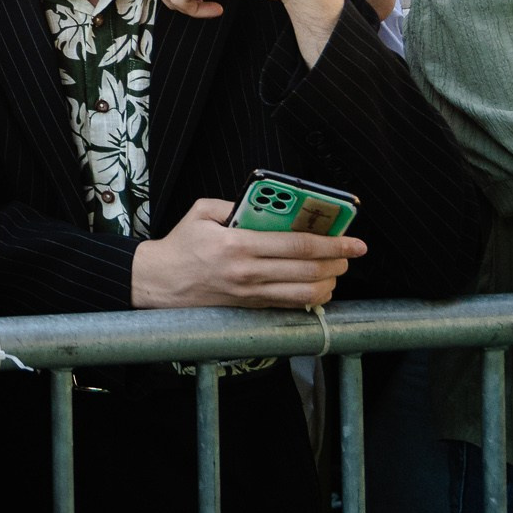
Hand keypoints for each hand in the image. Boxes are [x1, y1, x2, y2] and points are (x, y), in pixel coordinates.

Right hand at [132, 197, 367, 310]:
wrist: (159, 282)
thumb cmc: (180, 245)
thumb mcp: (201, 212)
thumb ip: (235, 205)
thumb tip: (270, 206)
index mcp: (238, 244)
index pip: (297, 244)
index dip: (331, 243)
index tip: (353, 240)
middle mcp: (249, 272)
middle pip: (309, 269)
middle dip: (338, 261)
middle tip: (350, 253)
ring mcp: (251, 293)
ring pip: (306, 293)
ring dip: (329, 281)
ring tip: (336, 269)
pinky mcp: (251, 306)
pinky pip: (291, 305)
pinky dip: (312, 296)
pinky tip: (318, 285)